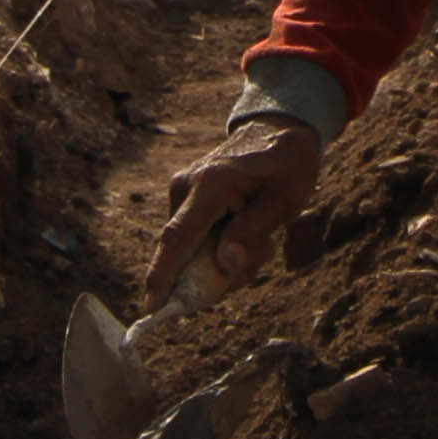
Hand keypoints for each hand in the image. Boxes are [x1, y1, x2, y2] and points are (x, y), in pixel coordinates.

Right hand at [151, 117, 324, 299]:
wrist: (276, 130)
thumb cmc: (286, 166)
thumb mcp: (284, 199)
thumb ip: (254, 231)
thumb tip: (225, 264)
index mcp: (210, 185)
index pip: (178, 238)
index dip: (163, 275)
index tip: (151, 307)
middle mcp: (185, 187)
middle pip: (185, 251)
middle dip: (214, 271)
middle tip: (261, 254)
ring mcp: (181, 191)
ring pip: (192, 248)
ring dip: (223, 257)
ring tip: (261, 236)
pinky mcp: (183, 197)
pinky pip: (195, 238)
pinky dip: (218, 246)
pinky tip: (245, 229)